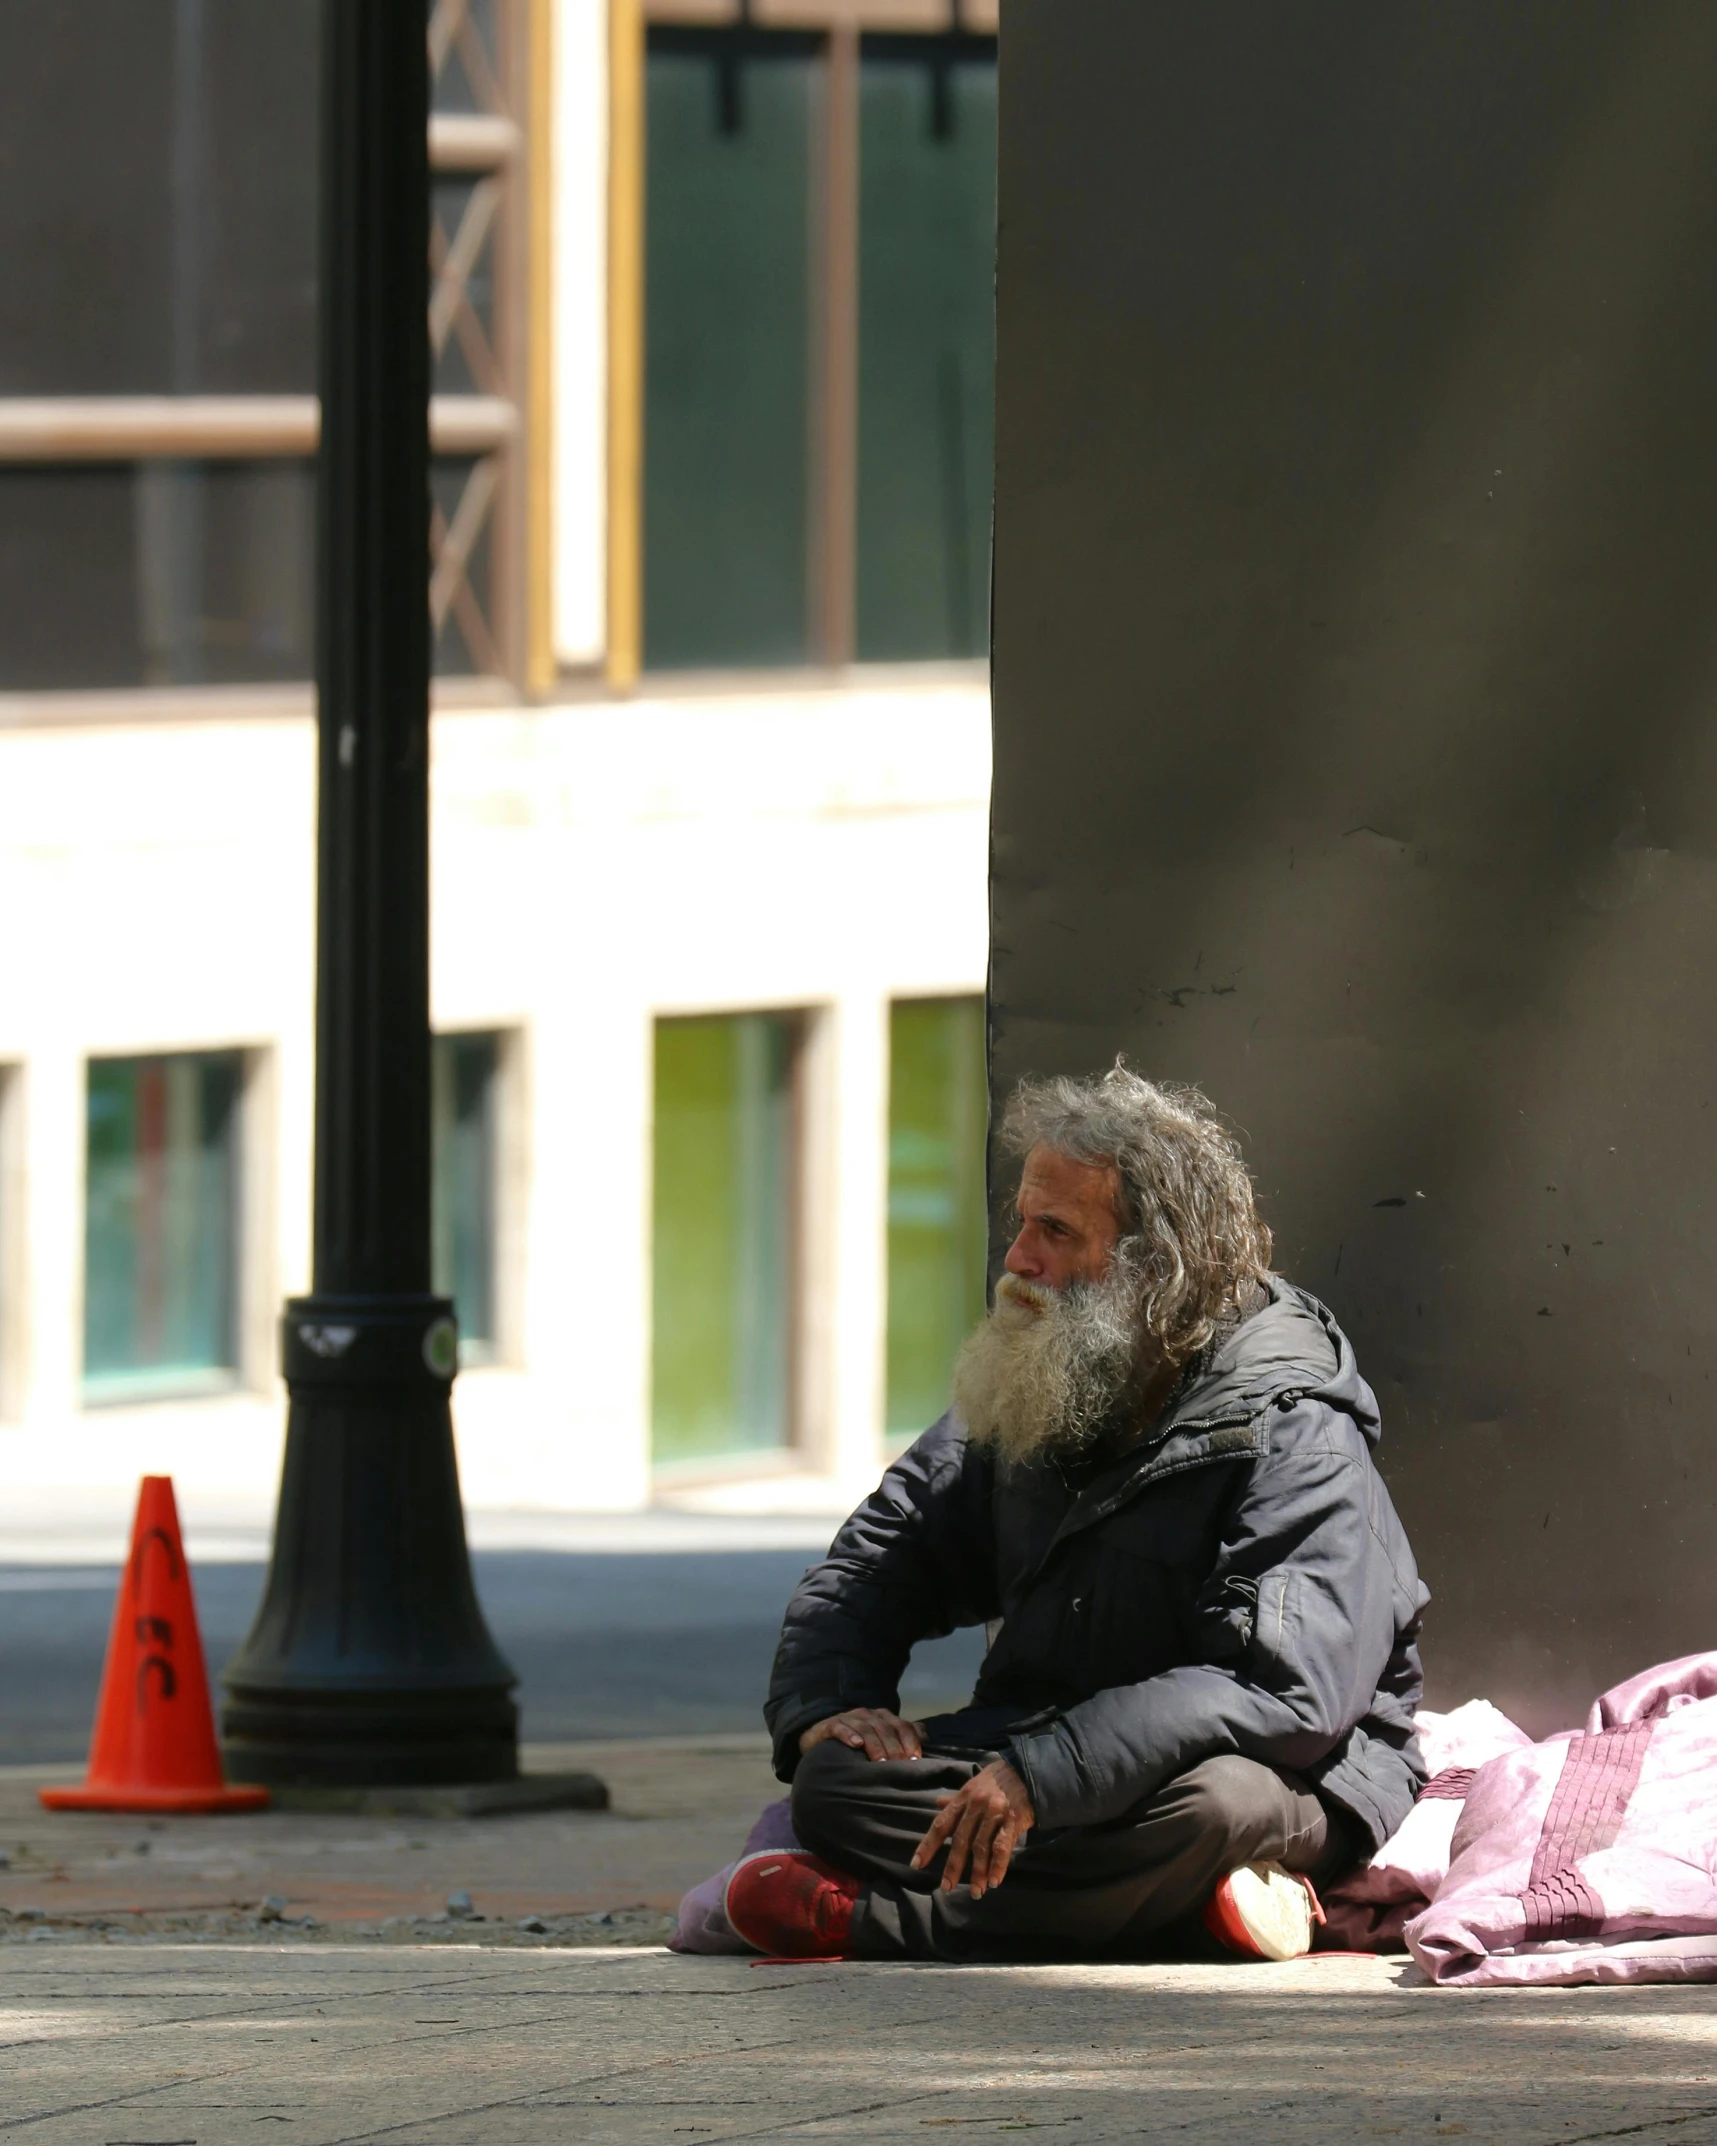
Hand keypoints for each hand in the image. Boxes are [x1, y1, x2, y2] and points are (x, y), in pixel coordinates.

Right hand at [799, 1707, 924, 1761]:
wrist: (821, 1738)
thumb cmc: (857, 1742)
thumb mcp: (880, 1738)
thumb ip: (902, 1735)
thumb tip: (926, 1736)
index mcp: (883, 1717)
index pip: (902, 1725)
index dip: (910, 1740)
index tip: (916, 1759)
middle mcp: (867, 1714)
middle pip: (885, 1728)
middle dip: (894, 1747)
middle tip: (899, 1765)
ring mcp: (848, 1718)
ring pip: (865, 1728)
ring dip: (875, 1744)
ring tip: (880, 1761)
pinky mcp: (830, 1725)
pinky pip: (840, 1727)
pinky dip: (848, 1734)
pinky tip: (855, 1744)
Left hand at [911, 1757, 1035, 1898]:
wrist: (1026, 1772)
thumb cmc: (996, 1780)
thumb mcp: (973, 1785)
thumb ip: (955, 1799)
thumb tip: (937, 1803)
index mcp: (963, 1798)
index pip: (941, 1824)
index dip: (928, 1845)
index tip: (917, 1865)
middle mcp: (976, 1806)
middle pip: (961, 1839)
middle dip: (953, 1865)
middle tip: (946, 1887)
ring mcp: (995, 1813)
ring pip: (982, 1847)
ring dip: (978, 1872)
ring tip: (975, 1892)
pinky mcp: (1013, 1821)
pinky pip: (1003, 1846)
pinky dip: (998, 1866)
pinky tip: (994, 1882)